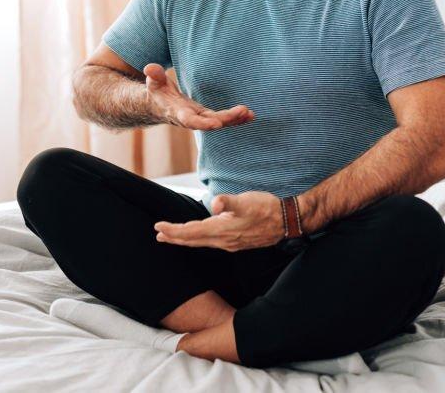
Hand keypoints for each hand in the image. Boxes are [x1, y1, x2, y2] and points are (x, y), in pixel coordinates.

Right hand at [143, 63, 253, 130]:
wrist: (159, 107)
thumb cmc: (158, 92)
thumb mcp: (154, 83)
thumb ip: (154, 76)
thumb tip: (150, 68)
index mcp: (177, 113)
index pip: (190, 120)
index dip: (202, 123)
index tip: (216, 124)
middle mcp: (191, 118)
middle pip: (210, 122)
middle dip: (226, 119)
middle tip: (242, 112)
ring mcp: (201, 118)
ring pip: (220, 122)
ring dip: (235, 120)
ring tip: (249, 113)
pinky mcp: (208, 117)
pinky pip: (224, 120)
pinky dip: (237, 119)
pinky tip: (251, 115)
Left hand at [154, 191, 283, 251]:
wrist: (286, 222)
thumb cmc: (266, 208)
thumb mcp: (247, 200)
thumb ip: (229, 202)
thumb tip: (214, 202)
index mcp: (221, 230)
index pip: (191, 232)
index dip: (173, 230)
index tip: (158, 227)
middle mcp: (223, 240)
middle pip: (193, 240)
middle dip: (175, 237)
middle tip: (159, 235)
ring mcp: (230, 243)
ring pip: (201, 243)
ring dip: (186, 240)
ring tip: (174, 237)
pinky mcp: (237, 242)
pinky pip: (211, 243)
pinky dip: (199, 240)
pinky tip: (201, 237)